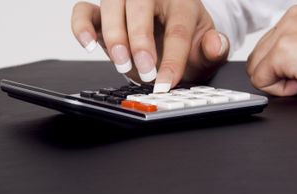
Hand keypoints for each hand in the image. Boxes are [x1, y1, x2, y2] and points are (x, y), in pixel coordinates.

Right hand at [71, 0, 228, 92]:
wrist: (167, 41)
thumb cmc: (186, 42)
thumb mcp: (204, 48)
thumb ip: (213, 49)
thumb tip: (215, 45)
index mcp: (181, 1)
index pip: (177, 27)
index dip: (173, 58)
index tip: (167, 83)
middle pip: (140, 6)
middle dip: (141, 41)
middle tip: (146, 70)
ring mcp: (124, 3)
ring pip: (111, 6)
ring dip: (114, 36)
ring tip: (122, 64)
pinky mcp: (102, 14)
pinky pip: (84, 11)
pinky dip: (81, 26)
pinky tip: (89, 44)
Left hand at [247, 3, 296, 100]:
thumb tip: (281, 63)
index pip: (268, 47)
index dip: (285, 68)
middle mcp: (291, 17)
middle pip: (257, 58)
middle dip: (279, 74)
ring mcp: (285, 32)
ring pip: (255, 70)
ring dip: (280, 81)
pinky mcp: (283, 52)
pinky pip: (261, 82)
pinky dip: (282, 90)